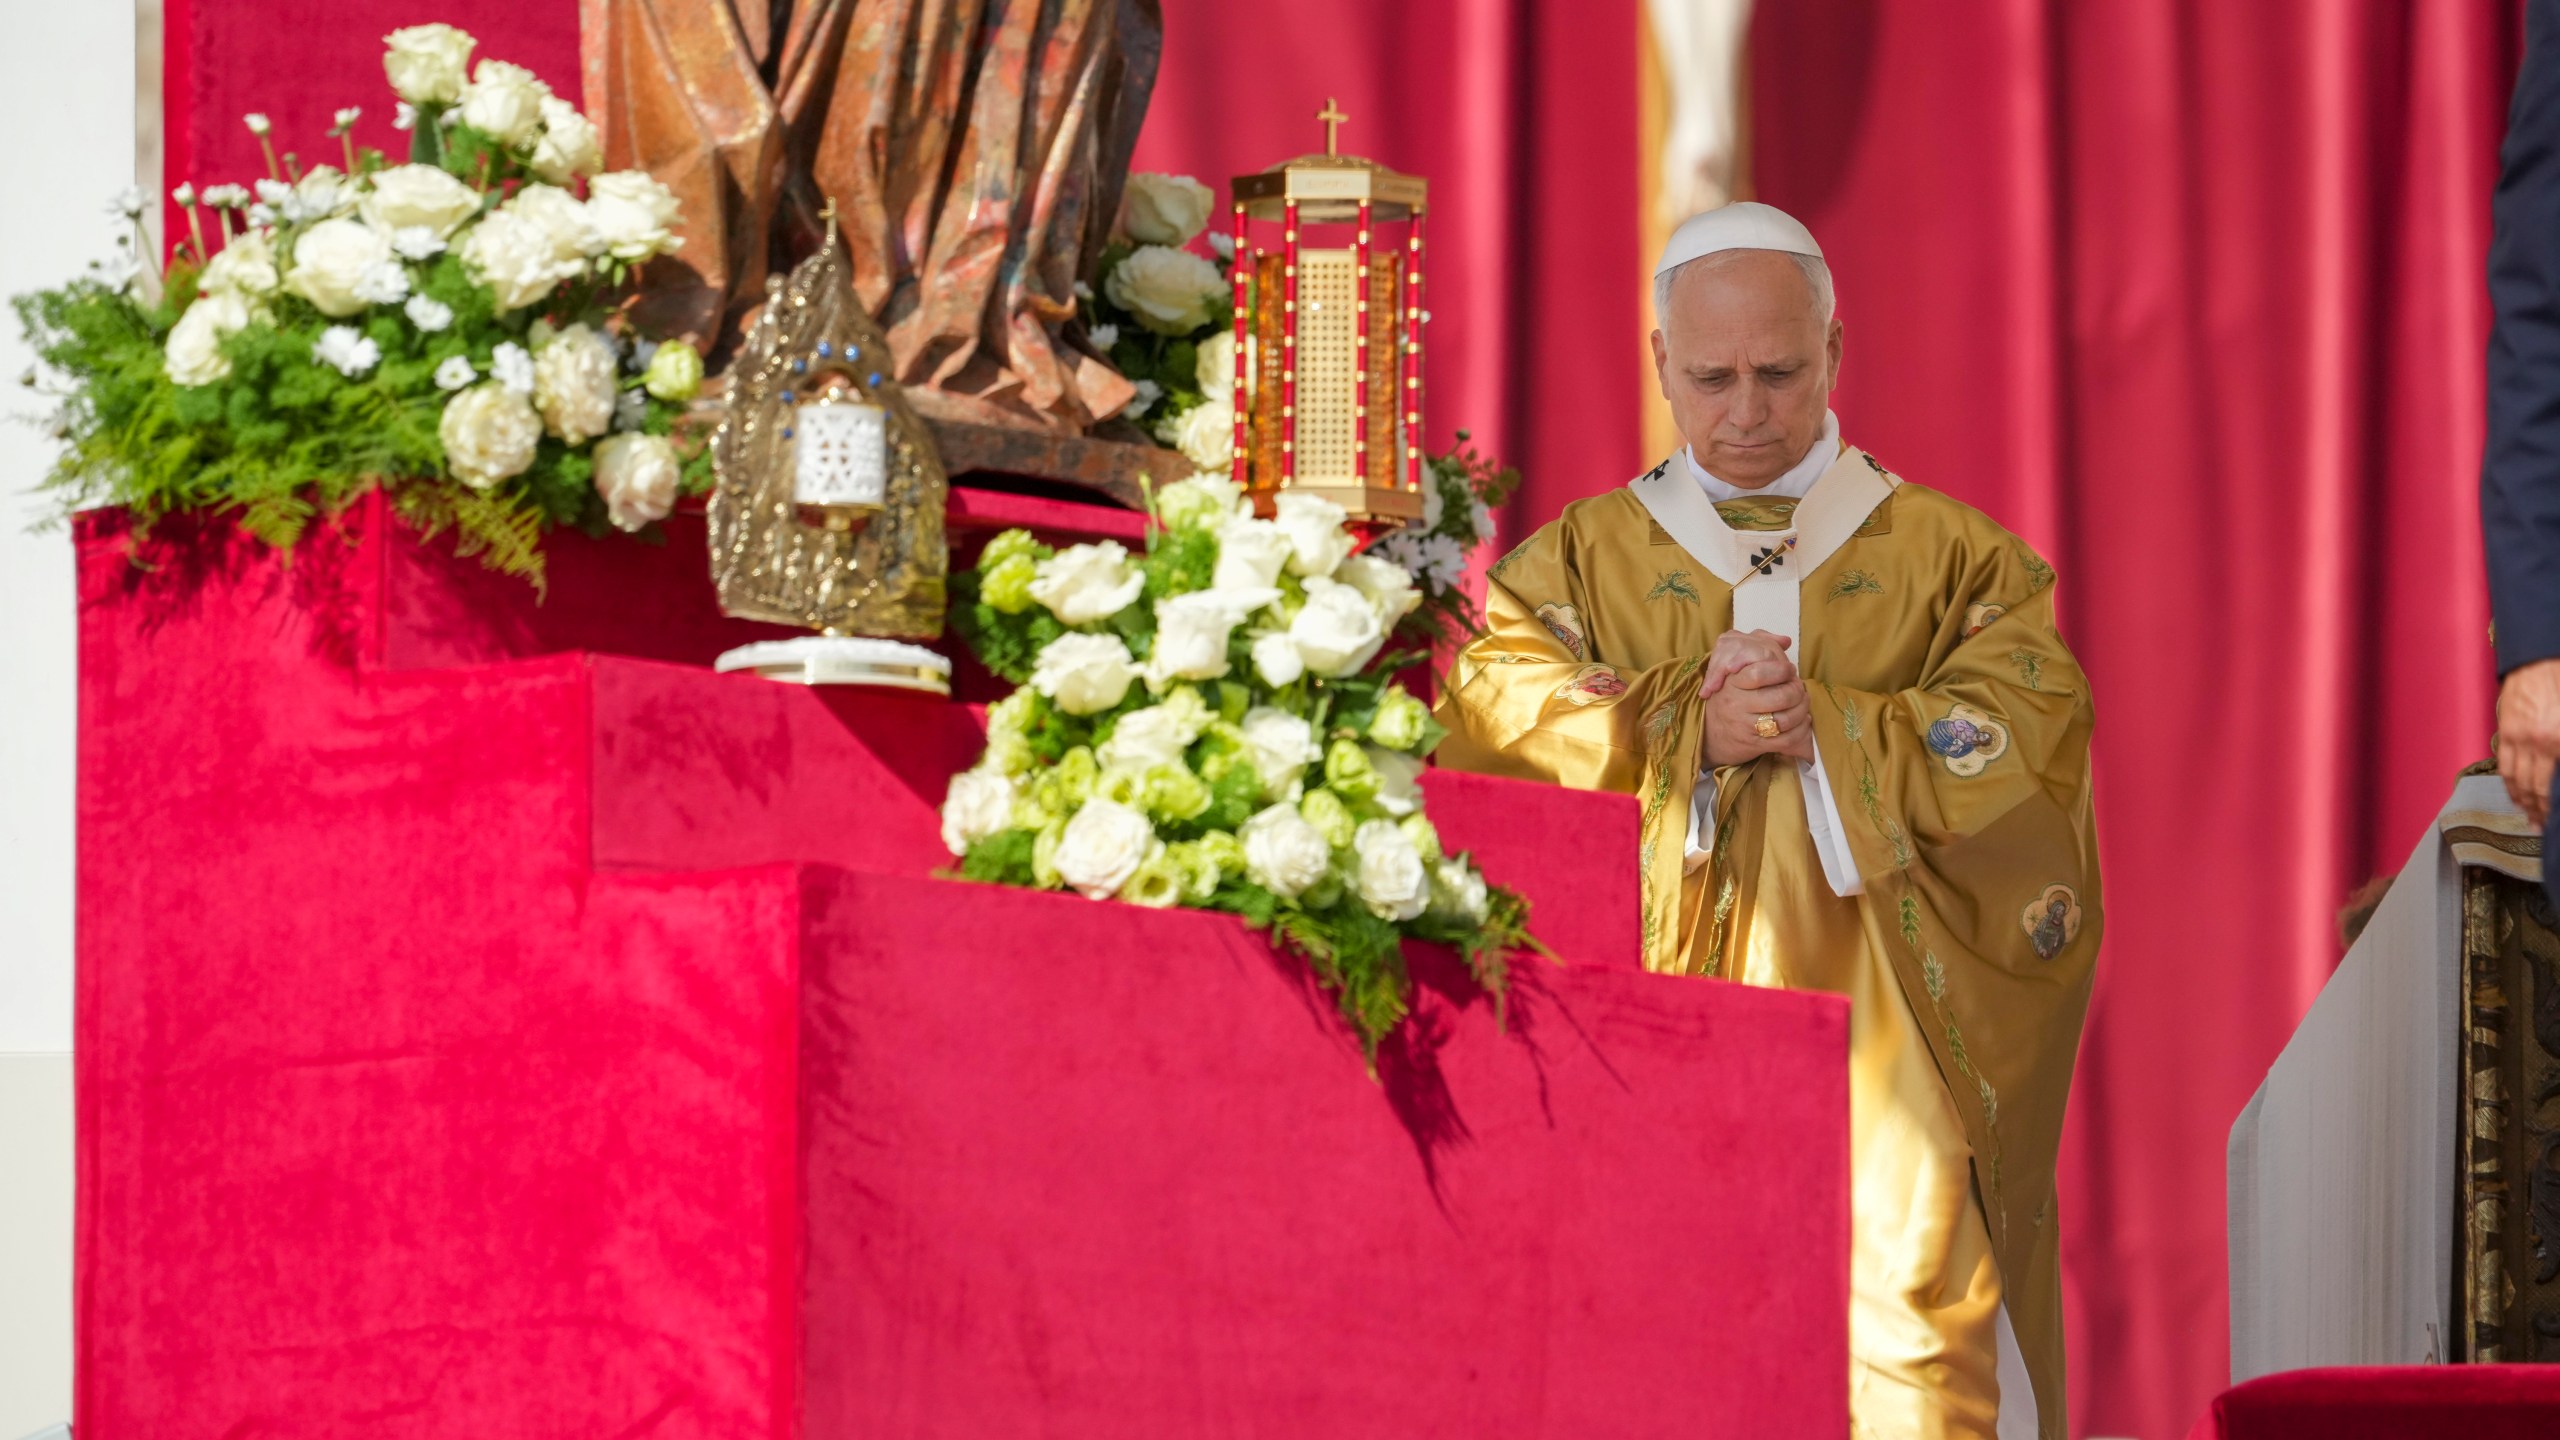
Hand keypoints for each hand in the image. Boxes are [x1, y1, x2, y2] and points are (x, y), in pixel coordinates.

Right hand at [1700, 629, 1814, 765]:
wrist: (1710, 735)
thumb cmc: (1728, 697)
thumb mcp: (1734, 669)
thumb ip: (1758, 646)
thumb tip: (1785, 640)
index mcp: (1731, 682)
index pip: (1760, 673)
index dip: (1782, 670)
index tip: (1788, 670)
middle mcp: (1736, 704)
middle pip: (1781, 697)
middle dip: (1797, 691)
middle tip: (1798, 688)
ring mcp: (1745, 725)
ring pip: (1786, 719)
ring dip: (1802, 711)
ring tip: (1802, 704)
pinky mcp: (1754, 744)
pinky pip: (1786, 740)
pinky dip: (1800, 732)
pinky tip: (1802, 722)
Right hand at [2497, 657, 2559, 825]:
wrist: (2539, 661)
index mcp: (2558, 741)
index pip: (2553, 785)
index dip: (2553, 806)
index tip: (2553, 819)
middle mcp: (2537, 744)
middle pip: (2535, 787)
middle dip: (2538, 810)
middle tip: (2541, 824)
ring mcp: (2518, 739)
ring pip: (2517, 780)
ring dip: (2522, 801)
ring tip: (2528, 814)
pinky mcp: (2506, 732)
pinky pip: (2505, 765)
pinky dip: (2509, 783)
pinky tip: (2515, 793)